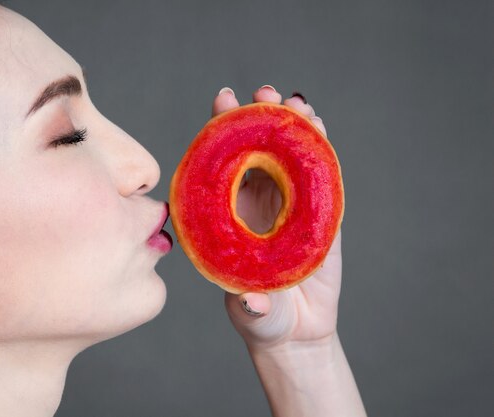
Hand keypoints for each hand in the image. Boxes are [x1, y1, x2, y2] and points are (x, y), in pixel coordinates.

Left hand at [212, 86, 340, 351]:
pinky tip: (318, 124)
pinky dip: (319, 147)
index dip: (223, 133)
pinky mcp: (321, 212)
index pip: (223, 166)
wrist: (298, 331)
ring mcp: (290, 205)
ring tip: (295, 102)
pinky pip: (319, 172)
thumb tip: (249, 302)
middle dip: (259, 117)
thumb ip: (252, 306)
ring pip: (289, 155)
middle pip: (257, 151)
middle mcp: (257, 204)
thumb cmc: (264, 318)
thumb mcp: (253, 311)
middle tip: (262, 93)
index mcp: (231, 216)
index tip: (222, 104)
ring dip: (293, 125)